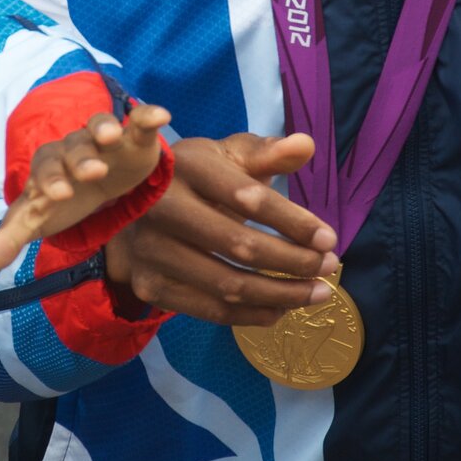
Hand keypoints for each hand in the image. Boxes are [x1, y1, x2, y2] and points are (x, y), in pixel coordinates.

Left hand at [0, 103, 171, 276]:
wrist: (98, 180)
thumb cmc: (63, 199)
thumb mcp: (36, 219)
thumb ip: (8, 240)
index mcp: (48, 166)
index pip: (44, 171)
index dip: (50, 181)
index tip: (57, 195)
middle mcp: (74, 147)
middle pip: (73, 148)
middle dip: (80, 158)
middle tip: (92, 172)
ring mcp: (104, 139)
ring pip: (101, 126)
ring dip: (105, 129)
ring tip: (114, 137)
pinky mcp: (133, 137)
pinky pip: (139, 120)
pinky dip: (147, 116)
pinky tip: (161, 116)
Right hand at [104, 131, 340, 325]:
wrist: (130, 208)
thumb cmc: (194, 178)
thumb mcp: (225, 156)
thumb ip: (267, 153)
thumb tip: (307, 145)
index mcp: (187, 168)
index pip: (247, 197)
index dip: (292, 221)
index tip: (330, 239)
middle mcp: (162, 208)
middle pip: (239, 245)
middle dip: (294, 261)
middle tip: (330, 266)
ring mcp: (152, 251)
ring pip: (228, 284)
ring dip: (282, 294)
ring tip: (318, 292)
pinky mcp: (151, 285)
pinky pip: (211, 310)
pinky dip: (253, 314)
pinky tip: (282, 309)